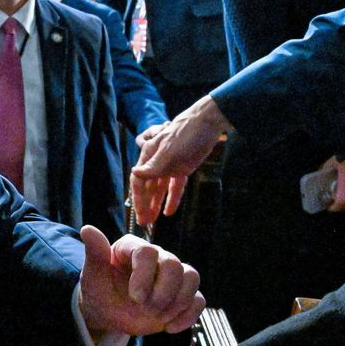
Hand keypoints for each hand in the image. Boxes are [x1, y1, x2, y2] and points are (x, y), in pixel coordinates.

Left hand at [78, 226, 203, 339]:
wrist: (109, 313)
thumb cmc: (100, 290)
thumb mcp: (93, 275)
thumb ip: (95, 253)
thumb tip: (87, 229)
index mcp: (133, 248)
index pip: (148, 252)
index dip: (145, 276)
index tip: (135, 297)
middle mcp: (156, 257)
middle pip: (174, 265)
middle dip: (163, 292)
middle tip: (146, 309)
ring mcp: (171, 276)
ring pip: (191, 277)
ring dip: (177, 302)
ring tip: (157, 317)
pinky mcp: (182, 295)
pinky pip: (198, 299)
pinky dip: (188, 315)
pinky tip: (170, 327)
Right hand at [131, 96, 230, 224]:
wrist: (209, 122)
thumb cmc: (187, 134)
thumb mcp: (170, 151)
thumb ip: (153, 166)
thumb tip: (135, 174)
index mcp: (149, 156)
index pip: (139, 181)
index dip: (138, 199)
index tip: (140, 216)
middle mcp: (157, 161)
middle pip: (148, 187)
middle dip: (145, 205)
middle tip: (144, 223)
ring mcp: (170, 164)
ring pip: (160, 188)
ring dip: (156, 204)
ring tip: (153, 221)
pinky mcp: (183, 166)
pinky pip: (175, 185)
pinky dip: (172, 198)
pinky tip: (170, 211)